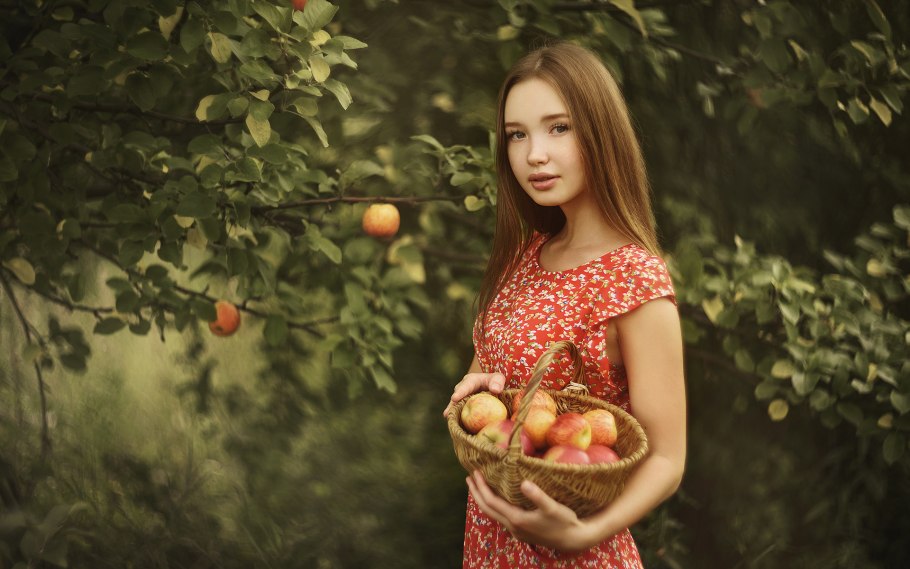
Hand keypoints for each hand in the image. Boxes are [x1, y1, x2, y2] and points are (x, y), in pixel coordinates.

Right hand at [442, 372, 505, 417]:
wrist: (492, 387)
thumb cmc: (495, 382)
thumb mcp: (498, 378)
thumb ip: (497, 382)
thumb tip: (495, 390)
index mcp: (471, 381)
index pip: (465, 386)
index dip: (460, 393)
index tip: (454, 398)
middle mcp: (463, 390)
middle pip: (457, 398)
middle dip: (452, 405)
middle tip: (447, 413)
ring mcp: (462, 399)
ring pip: (456, 406)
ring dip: (453, 414)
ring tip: (449, 421)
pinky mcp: (464, 407)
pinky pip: (461, 413)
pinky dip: (459, 419)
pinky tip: (458, 427)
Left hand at [466, 470, 595, 551]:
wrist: (572, 540)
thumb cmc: (564, 521)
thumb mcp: (552, 507)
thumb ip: (537, 495)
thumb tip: (524, 483)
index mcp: (517, 519)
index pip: (491, 502)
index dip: (481, 487)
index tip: (475, 473)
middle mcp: (512, 526)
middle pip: (487, 509)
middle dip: (476, 493)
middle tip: (469, 478)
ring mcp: (516, 530)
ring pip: (492, 514)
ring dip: (483, 499)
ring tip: (478, 487)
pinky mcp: (521, 531)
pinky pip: (500, 516)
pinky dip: (493, 505)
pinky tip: (496, 499)